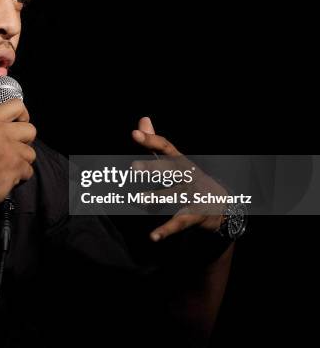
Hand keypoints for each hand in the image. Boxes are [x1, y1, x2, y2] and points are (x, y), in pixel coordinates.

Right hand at [0, 99, 36, 218]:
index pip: (16, 105)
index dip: (22, 115)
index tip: (20, 123)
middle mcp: (1, 132)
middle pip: (31, 129)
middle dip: (25, 141)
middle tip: (14, 150)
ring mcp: (10, 150)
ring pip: (31, 153)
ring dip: (21, 162)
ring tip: (7, 169)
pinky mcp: (16, 168)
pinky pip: (28, 171)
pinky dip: (20, 177)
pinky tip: (6, 180)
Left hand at [132, 117, 225, 241]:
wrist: (222, 205)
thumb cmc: (190, 178)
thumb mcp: (175, 160)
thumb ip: (156, 142)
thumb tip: (142, 119)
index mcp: (181, 162)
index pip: (166, 148)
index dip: (151, 140)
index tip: (134, 134)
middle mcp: (188, 176)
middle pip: (170, 171)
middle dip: (153, 169)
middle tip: (133, 167)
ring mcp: (192, 196)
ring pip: (172, 196)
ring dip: (155, 198)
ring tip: (138, 200)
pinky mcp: (193, 215)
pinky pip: (178, 222)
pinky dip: (165, 230)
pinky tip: (153, 236)